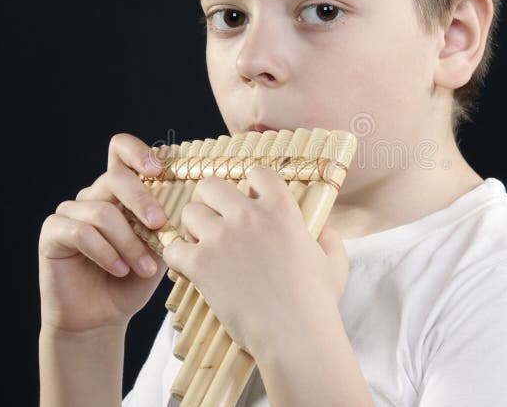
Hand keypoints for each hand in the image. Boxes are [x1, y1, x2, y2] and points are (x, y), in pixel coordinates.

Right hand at [38, 133, 169, 333]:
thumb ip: (168, 224)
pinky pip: (80, 231)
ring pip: (102, 211)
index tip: (159, 170)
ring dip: (128, 241)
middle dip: (143, 200)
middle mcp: (93, 195)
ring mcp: (70, 211)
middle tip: (161, 225)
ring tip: (143, 268)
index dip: (138, 152)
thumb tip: (186, 204)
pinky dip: (105, 252)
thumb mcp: (159, 249)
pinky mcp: (53, 232)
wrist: (101, 318)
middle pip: (115, 177)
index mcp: (119, 192)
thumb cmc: (132, 281)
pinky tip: (119, 270)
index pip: (121, 150)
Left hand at [162, 166, 348, 355]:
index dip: (251, 184)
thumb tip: (325, 232)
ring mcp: (221, 238)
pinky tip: (189, 268)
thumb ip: (329, 241)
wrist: (294, 334)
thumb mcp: (334, 265)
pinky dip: (177, 258)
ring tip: (201, 245)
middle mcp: (248, 215)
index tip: (249, 200)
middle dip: (211, 201)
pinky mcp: (200, 263)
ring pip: (189, 212)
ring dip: (193, 227)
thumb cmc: (316, 303)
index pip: (257, 173)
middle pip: (212, 185)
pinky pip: (172, 248)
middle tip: (216, 221)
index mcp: (281, 209)